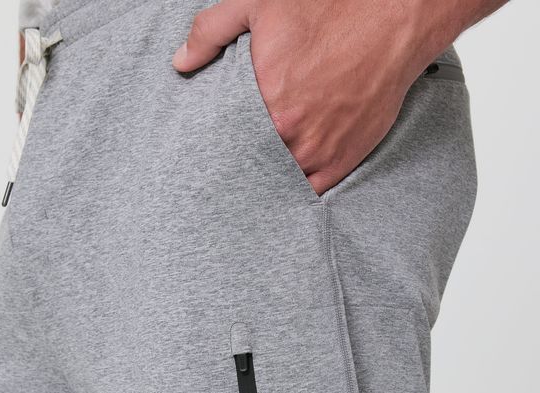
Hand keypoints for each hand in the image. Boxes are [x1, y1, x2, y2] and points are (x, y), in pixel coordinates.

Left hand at [173, 0, 460, 193]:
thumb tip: (181, 63)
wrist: (394, 15)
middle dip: (242, 165)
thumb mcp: (258, 5)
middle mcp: (291, 134)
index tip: (210, 154)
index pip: (228, 142)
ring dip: (268, 180)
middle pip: (252, 164)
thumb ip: (211, 32)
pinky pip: (311, 190)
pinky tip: (285, 185)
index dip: (218, 148)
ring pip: (280, 180)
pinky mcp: (344, 160)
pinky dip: (297, 189)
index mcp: (266, 102)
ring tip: (255, 180)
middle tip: (228, 171)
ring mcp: (320, 151)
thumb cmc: (329, 7)